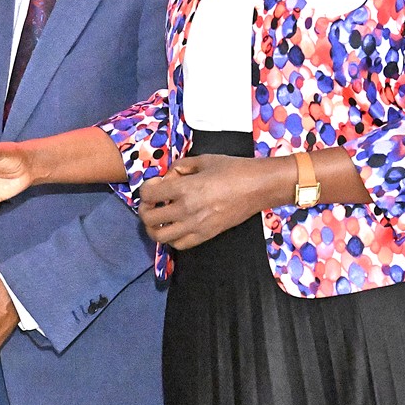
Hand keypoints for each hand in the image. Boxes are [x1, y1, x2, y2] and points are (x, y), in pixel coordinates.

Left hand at [138, 153, 290, 248]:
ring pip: (160, 236)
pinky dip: (170, 238)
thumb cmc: (233, 169)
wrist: (259, 187)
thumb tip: (167, 178)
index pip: (148, 195)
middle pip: (148, 218)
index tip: (155, 184)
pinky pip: (179, 245)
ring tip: (159, 217)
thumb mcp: (203, 160)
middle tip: (151, 202)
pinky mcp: (206, 235)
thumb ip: (179, 167)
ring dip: (153, 227)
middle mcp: (186, 210)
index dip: (146, 189)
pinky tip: (174, 226)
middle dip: (144, 209)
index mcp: (185, 189)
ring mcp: (196, 226)